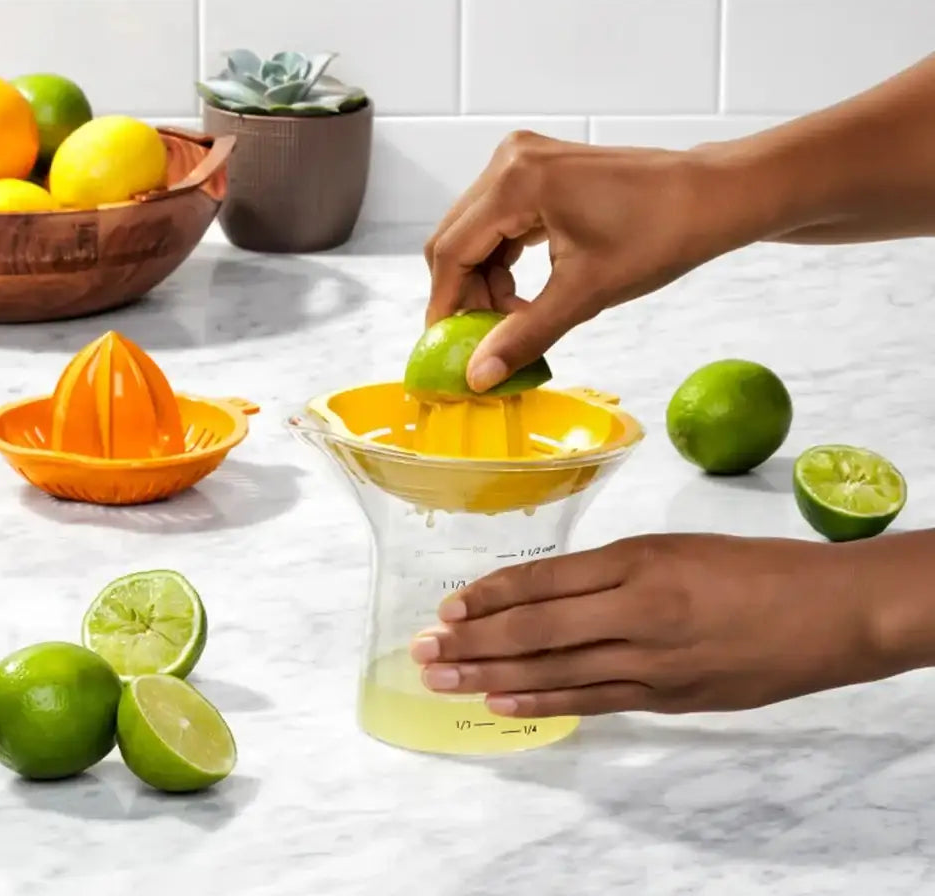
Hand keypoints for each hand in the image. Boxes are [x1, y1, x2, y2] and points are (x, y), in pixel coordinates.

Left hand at [409, 533, 886, 717]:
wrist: (825, 613)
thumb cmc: (752, 567)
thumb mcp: (674, 547)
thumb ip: (611, 570)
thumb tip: (547, 592)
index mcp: (637, 561)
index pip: (544, 580)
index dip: (491, 595)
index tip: (449, 606)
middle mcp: (636, 611)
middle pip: (537, 628)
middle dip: (474, 640)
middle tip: (424, 650)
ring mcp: (652, 662)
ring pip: (556, 668)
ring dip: (493, 676)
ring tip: (444, 680)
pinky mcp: (667, 698)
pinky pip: (593, 701)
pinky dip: (545, 702)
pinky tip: (504, 704)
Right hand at [423, 131, 741, 391]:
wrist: (710, 198)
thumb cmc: (660, 235)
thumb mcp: (585, 292)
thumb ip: (524, 335)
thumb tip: (479, 375)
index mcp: (516, 181)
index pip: (452, 251)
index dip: (445, 305)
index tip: (447, 347)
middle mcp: (510, 161)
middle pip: (456, 239)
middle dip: (465, 295)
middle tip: (484, 340)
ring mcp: (524, 161)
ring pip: (477, 234)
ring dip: (486, 282)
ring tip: (517, 320)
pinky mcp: (539, 171)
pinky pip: (500, 223)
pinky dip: (504, 263)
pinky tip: (526, 297)